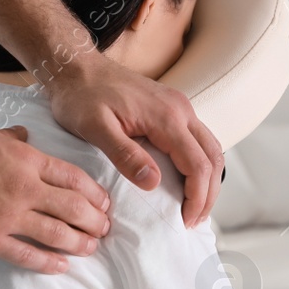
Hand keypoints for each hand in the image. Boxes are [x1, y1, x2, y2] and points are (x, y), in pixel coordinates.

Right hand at [0, 122, 111, 273]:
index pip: (73, 178)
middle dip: (95, 220)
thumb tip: (24, 136)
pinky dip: (48, 262)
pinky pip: (26, 255)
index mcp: (25, 159)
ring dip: (80, 242)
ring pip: (57, 233)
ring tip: (92, 248)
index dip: (95, 193)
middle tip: (105, 229)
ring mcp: (6, 216)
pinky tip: (61, 266)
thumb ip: (10, 139)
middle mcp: (23, 187)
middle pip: (74, 207)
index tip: (104, 203)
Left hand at [45, 53, 223, 226]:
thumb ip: (124, 155)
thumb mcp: (95, 128)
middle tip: (193, 221)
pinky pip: (197, 139)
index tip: (186, 222)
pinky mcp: (171, 107)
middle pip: (213, 157)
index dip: (197, 198)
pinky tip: (186, 180)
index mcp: (166, 117)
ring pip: (210, 147)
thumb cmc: (81, 96)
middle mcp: (180, 109)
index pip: (198, 164)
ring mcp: (178, 106)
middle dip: (208, 194)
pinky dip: (200, 163)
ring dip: (208, 179)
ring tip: (193, 206)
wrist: (76, 66)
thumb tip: (153, 182)